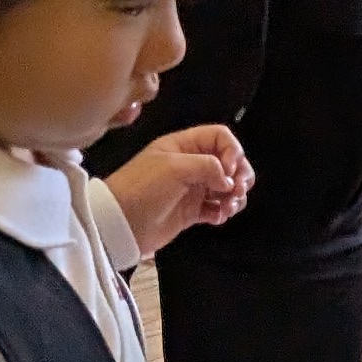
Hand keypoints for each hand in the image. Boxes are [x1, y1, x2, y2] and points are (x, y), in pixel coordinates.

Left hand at [104, 125, 251, 252]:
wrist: (120, 224)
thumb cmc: (143, 188)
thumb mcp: (174, 167)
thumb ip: (208, 166)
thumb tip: (229, 179)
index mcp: (184, 146)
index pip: (220, 137)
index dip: (232, 152)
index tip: (228, 172)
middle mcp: (191, 164)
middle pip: (230, 162)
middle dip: (240, 176)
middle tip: (236, 191)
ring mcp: (192, 188)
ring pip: (228, 186)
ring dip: (235, 196)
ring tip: (227, 209)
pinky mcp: (192, 211)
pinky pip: (217, 208)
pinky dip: (223, 212)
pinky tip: (217, 218)